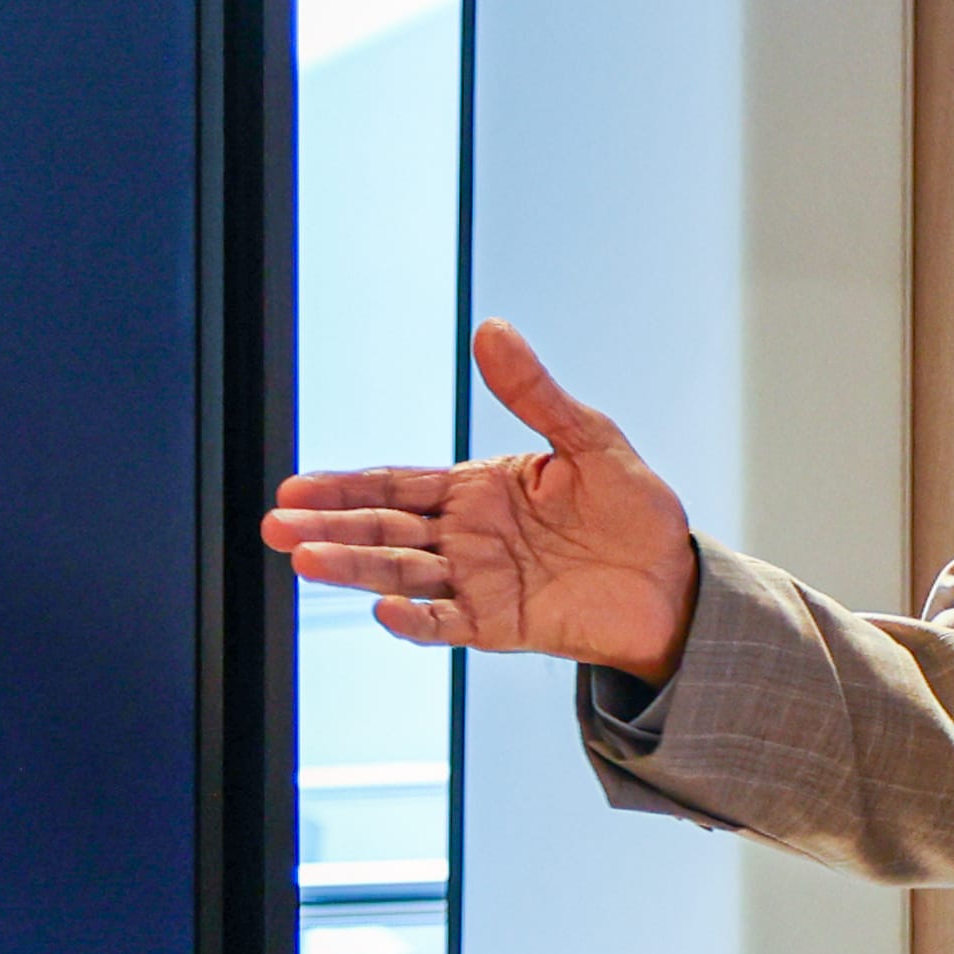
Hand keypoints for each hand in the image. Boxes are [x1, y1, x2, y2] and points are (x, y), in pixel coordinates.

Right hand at [259, 320, 701, 677]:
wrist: (676, 581)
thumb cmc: (635, 512)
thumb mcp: (588, 439)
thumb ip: (534, 393)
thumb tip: (491, 329)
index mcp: (477, 490)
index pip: (396, 486)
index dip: (345, 487)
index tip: (296, 487)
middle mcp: (467, 537)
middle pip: (383, 530)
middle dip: (329, 528)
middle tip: (276, 525)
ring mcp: (480, 582)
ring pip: (402, 573)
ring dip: (354, 568)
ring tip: (305, 560)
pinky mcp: (502, 624)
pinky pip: (449, 622)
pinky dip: (416, 619)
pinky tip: (383, 610)